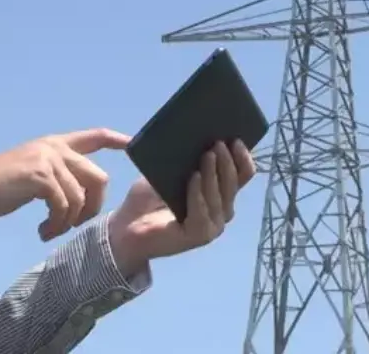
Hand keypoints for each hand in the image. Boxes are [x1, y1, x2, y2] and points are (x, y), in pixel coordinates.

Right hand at [0, 128, 130, 240]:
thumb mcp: (33, 173)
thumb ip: (58, 174)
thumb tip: (82, 193)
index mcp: (54, 143)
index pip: (94, 136)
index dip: (116, 139)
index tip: (132, 144)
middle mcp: (53, 147)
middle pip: (98, 176)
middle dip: (93, 206)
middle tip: (74, 224)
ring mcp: (47, 159)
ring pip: (81, 196)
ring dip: (70, 221)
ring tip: (52, 230)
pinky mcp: (40, 176)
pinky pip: (64, 206)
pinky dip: (57, 224)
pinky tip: (43, 231)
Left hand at [108, 140, 254, 272]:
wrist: (126, 228)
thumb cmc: (147, 199)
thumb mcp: (165, 172)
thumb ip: (181, 159)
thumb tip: (193, 133)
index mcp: (219, 194)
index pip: (242, 175)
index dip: (242, 157)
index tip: (235, 138)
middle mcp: (221, 210)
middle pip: (233, 184)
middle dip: (226, 161)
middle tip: (218, 143)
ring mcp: (212, 225)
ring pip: (219, 197)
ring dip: (213, 174)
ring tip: (207, 154)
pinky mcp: (198, 236)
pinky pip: (201, 212)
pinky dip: (197, 194)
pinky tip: (193, 178)